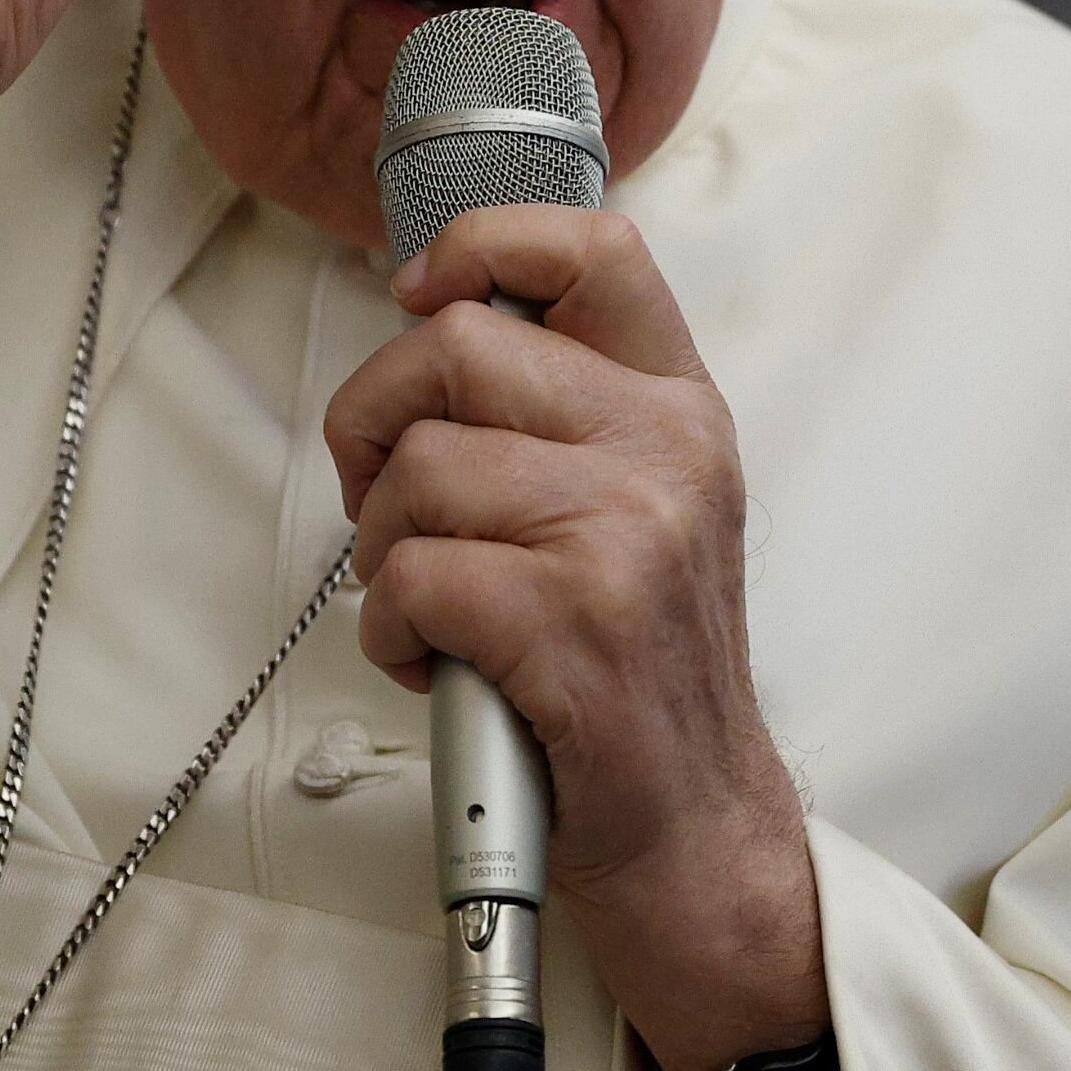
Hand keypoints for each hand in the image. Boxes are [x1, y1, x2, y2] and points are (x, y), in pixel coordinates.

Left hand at [325, 207, 825, 1070]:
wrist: (693, 826)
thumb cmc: (636, 668)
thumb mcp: (642, 508)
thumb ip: (563, 414)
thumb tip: (427, 333)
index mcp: (680, 407)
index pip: (592, 247)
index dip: (483, 244)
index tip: (421, 293)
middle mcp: (667, 452)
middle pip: (454, 349)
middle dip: (376, 425)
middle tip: (391, 503)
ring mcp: (625, 535)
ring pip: (416, 472)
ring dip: (383, 549)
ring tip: (435, 607)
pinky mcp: (571, 623)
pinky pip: (408, 577)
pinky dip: (391, 632)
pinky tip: (440, 664)